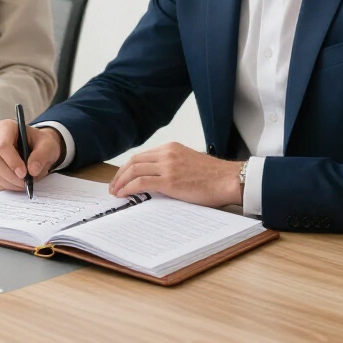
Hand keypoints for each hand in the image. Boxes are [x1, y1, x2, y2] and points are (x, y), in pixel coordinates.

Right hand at [0, 119, 62, 190]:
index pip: (2, 144)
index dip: (12, 160)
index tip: (24, 172)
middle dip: (11, 175)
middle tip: (26, 182)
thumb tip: (32, 170)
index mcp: (6, 128)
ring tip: (25, 183)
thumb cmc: (40, 143)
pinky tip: (18, 183)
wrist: (38, 149)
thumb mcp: (47, 145)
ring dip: (11, 183)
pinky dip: (8, 186)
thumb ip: (41, 155)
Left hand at [108, 142, 244, 207]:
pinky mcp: (169, 181)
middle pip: (133, 161)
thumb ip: (172, 166)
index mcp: (171, 148)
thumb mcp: (189, 162)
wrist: (229, 179)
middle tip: (113, 187)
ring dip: (121, 182)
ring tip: (115, 193)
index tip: (121, 178)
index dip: (127, 167)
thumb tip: (157, 179)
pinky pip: (141, 182)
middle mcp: (167, 154)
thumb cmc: (214, 176)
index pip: (141, 156)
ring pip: (134, 170)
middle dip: (119, 175)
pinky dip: (129, 188)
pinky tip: (124, 195)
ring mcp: (167, 166)